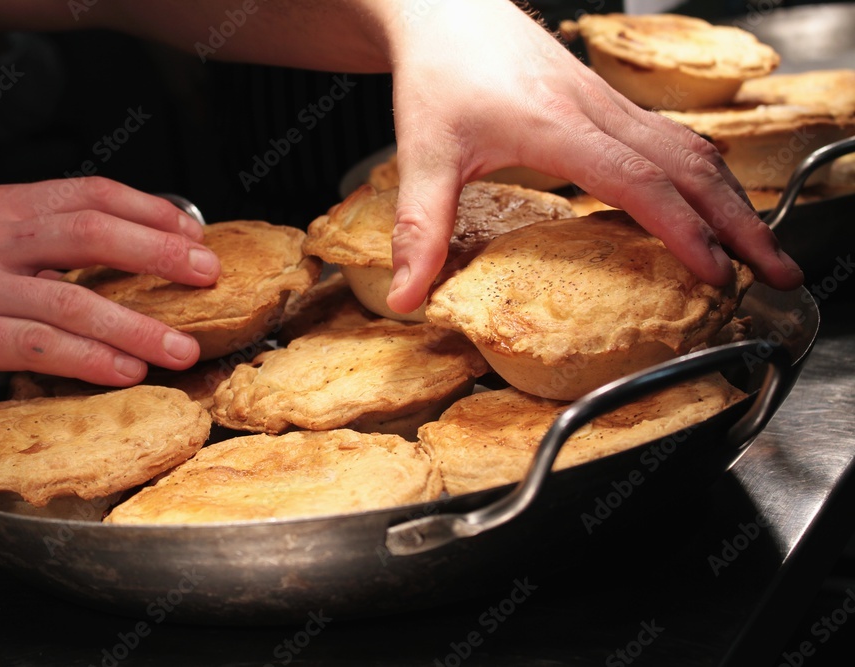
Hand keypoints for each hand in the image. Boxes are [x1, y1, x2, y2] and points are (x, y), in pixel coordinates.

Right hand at [0, 178, 219, 389]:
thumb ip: (27, 235)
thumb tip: (101, 251)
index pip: (89, 193)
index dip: (149, 209)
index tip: (193, 230)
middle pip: (92, 233)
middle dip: (159, 253)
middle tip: (209, 275)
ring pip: (71, 299)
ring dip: (136, 326)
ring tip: (183, 349)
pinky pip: (34, 346)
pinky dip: (86, 359)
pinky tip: (122, 372)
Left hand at [382, 0, 804, 312]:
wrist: (446, 10)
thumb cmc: (439, 73)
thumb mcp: (422, 154)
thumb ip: (419, 228)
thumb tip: (408, 298)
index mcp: (560, 126)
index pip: (639, 182)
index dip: (682, 229)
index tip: (716, 272)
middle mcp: (599, 112)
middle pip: (691, 165)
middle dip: (741, 221)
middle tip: (777, 271)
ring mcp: (609, 105)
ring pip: (692, 149)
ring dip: (732, 198)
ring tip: (761, 246)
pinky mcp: (607, 106)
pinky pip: (672, 140)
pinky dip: (704, 177)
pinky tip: (711, 203)